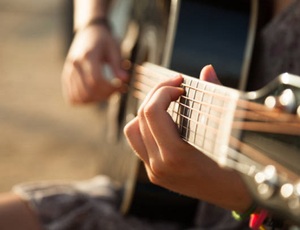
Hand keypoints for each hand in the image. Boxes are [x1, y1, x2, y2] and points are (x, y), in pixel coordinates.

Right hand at [61, 24, 127, 103]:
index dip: (110, 88)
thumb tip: (125, 80)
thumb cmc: (105, 40)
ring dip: (96, 100)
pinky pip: (72, 97)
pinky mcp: (66, 76)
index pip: (96, 80)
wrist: (89, 32)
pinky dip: (84, 101)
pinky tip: (95, 94)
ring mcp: (69, 71)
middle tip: (116, 91)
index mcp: (88, 55)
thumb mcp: (114, 49)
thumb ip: (118, 65)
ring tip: (106, 92)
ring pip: (80, 97)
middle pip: (89, 91)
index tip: (121, 87)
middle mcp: (75, 64)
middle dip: (105, 95)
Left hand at [124, 65, 251, 211]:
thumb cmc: (240, 164)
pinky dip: (147, 126)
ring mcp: (154, 171)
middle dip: (156, 94)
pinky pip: (139, 143)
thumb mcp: (229, 130)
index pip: (152, 112)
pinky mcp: (155, 173)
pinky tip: (165, 119)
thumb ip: (215, 95)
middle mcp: (158, 166)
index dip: (163, 90)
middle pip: (140, 117)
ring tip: (167, 101)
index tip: (181, 84)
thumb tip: (207, 69)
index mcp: (175, 156)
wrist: (237, 196)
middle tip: (175, 85)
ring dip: (147, 110)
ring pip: (133, 130)